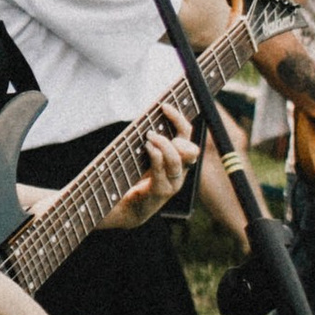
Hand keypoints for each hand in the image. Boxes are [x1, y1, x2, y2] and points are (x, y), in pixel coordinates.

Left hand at [106, 104, 192, 230]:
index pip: (187, 135)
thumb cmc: (131, 178)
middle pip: (191, 148)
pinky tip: (147, 148)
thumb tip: (146, 114)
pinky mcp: (160, 193)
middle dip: (176, 133)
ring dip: (164, 144)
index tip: (164, 106)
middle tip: (154, 129)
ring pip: (178, 160)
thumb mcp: (142, 155)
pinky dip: (156, 156)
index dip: (179, 119)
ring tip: (149, 137)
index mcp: (178, 160)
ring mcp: (172, 184)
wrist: (123, 208)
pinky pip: (163, 171)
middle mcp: (180, 172)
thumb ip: (149, 139)